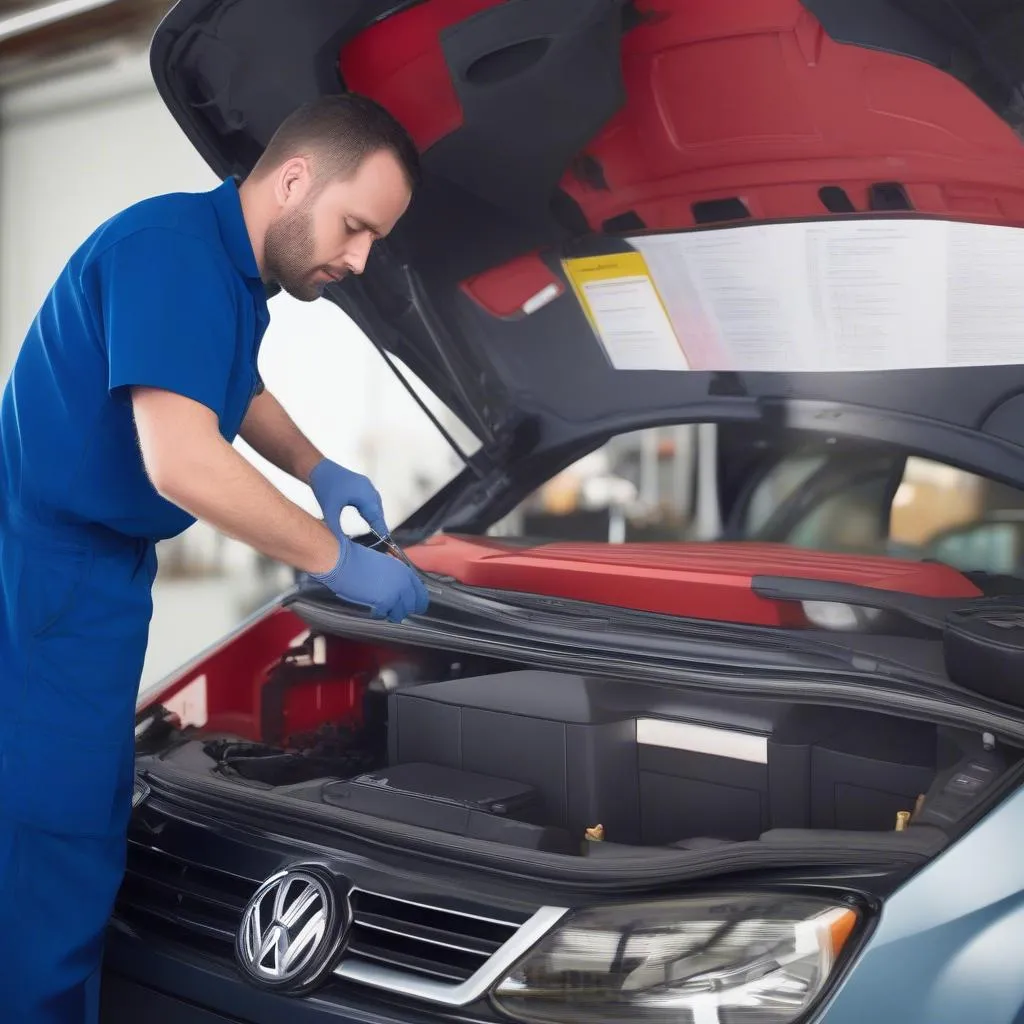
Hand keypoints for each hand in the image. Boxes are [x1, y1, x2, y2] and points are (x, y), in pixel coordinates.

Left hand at [309, 458, 386, 538]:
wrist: (318, 467)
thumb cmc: (323, 486)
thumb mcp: (329, 510)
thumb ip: (336, 528)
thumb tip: (340, 544)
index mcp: (365, 495)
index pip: (377, 518)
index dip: (382, 532)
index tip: (386, 545)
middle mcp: (369, 490)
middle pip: (379, 513)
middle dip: (380, 528)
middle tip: (381, 544)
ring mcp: (367, 486)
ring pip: (376, 507)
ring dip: (376, 520)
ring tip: (376, 535)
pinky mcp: (363, 485)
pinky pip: (371, 501)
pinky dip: (371, 512)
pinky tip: (368, 520)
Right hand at [313, 538, 428, 622]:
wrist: (343, 561)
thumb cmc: (359, 559)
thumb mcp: (385, 562)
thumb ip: (396, 573)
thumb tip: (399, 584)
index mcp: (405, 572)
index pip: (421, 594)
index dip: (415, 601)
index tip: (410, 604)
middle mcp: (404, 584)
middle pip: (413, 606)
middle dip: (404, 608)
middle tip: (394, 608)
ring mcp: (395, 595)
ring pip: (400, 614)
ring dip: (392, 613)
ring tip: (382, 608)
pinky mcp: (383, 603)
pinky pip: (385, 615)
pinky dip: (379, 613)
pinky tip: (372, 607)